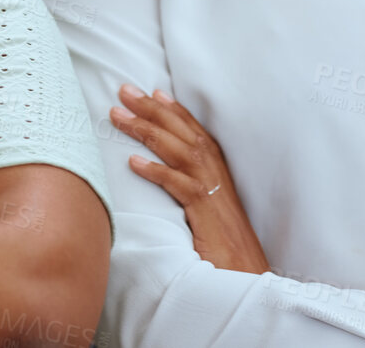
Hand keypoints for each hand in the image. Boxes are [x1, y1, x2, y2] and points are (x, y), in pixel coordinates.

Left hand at [110, 83, 269, 273]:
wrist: (247, 274)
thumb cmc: (224, 244)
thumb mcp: (206, 208)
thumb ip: (190, 186)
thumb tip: (163, 170)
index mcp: (218, 171)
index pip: (194, 131)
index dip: (173, 110)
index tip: (151, 91)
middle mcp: (217, 175)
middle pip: (183, 133)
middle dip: (153, 109)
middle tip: (124, 90)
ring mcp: (213, 193)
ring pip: (179, 151)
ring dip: (146, 130)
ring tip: (117, 116)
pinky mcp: (206, 213)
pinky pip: (180, 186)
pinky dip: (156, 171)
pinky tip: (133, 162)